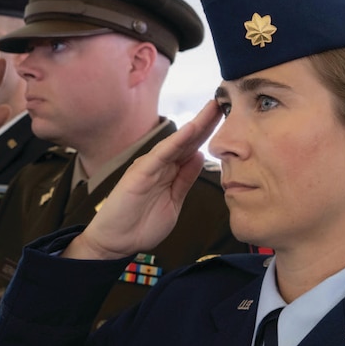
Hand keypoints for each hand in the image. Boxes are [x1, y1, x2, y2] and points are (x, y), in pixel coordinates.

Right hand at [65, 100, 222, 260]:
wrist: (115, 242)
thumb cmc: (142, 224)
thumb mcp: (174, 200)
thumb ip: (185, 179)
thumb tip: (200, 156)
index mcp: (170, 171)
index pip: (194, 147)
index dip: (210, 133)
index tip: (228, 118)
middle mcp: (160, 164)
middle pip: (188, 139)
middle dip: (207, 121)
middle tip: (224, 102)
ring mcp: (150, 167)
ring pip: (177, 142)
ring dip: (196, 125)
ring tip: (212, 108)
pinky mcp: (140, 173)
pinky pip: (162, 155)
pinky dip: (177, 141)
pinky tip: (192, 129)